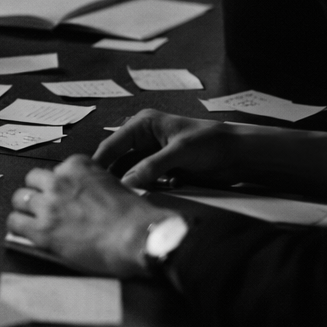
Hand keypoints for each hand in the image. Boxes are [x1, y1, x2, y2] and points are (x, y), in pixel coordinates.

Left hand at [7, 155, 169, 276]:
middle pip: (32, 180)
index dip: (58, 184)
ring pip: (19, 199)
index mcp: (78, 166)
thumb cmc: (136, 216)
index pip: (56, 169)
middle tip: (45, 206)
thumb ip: (95, 184)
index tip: (63, 194)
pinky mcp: (42, 230)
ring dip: (25, 208)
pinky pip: (15, 222)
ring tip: (33, 219)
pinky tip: (25, 232)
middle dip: (38, 192)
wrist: (138, 237)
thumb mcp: (116, 185)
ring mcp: (48, 205)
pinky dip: (18, 227)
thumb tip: (88, 196)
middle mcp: (59, 181)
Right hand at [93, 109, 252, 189]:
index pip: (112, 144)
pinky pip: (146, 182)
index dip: (99, 162)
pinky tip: (143, 198)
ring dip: (131, 185)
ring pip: (131, 174)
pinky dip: (145, 189)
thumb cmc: (211, 142)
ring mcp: (153, 156)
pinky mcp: (163, 170)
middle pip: (119, 161)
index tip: (87, 180)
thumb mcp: (179, 152)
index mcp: (143, 125)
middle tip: (103, 196)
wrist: (239, 155)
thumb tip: (127, 183)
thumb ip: (152, 167)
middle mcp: (144, 139)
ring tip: (120, 201)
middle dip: (114, 177)